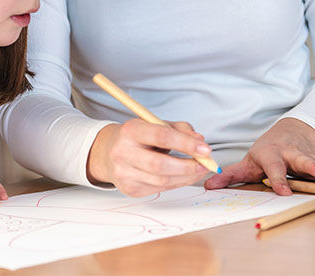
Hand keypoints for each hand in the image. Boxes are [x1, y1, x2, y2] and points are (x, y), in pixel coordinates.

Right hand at [86, 119, 213, 196]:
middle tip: (206, 164)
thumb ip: (180, 129)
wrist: (108, 152)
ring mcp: (124, 173)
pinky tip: (184, 176)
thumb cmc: (138, 136)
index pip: (161, 137)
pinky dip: (176, 183)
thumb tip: (200, 142)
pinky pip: (159, 189)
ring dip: (186, 177)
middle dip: (188, 167)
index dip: (186, 144)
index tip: (206, 149)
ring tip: (199, 170)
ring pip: (162, 181)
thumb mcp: (156, 124)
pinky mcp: (129, 189)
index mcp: (130, 130)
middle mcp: (123, 152)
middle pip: (160, 165)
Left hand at [203, 118, 314, 193]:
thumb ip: (230, 175)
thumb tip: (207, 184)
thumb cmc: (267, 151)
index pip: (273, 168)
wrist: (290, 131)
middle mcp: (292, 154)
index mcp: (272, 156)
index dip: (277, 180)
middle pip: (301, 160)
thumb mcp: (248, 162)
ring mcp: (310, 157)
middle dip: (310, 166)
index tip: (282, 192)